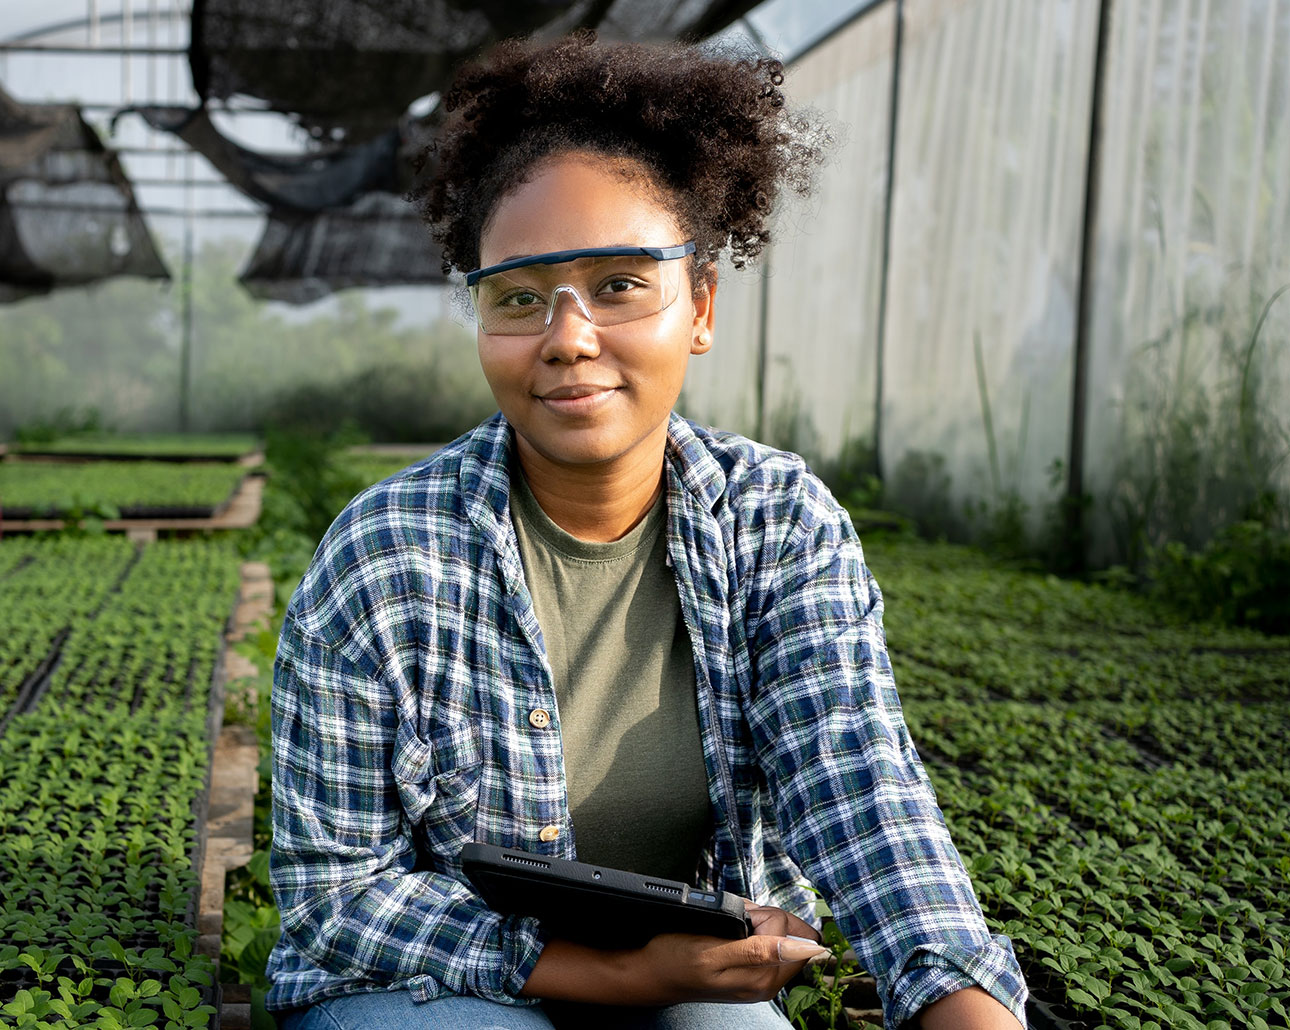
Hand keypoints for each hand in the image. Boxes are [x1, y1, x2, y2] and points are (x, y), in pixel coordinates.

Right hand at [521, 902, 827, 1005]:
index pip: (796, 936)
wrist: (654, 972)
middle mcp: (768, 981)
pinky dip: (748, 926)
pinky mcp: (750, 969)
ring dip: (754, 919)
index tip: (746, 918)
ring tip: (725, 926)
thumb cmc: (678, 959)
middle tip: (731, 922)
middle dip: (762, 917)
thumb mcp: (714, 952)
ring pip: (775, 931)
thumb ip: (759, 951)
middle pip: (788, 932)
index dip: (772, 917)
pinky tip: (728, 930)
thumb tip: (805, 948)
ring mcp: (760, 976)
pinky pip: (763, 937)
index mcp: (765, 979)